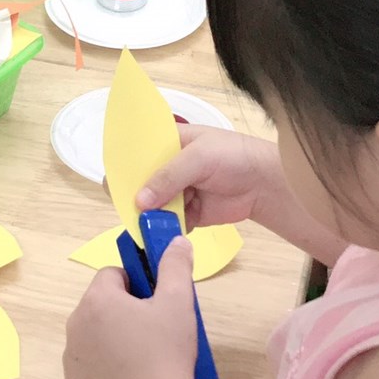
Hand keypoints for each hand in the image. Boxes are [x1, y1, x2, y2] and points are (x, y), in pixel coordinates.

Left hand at [64, 237, 198, 378]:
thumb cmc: (167, 350)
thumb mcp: (179, 301)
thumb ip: (175, 265)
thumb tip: (176, 241)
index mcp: (97, 300)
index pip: (112, 275)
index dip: (136, 285)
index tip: (155, 303)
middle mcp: (75, 326)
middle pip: (99, 305)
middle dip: (123, 311)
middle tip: (153, 331)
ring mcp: (70, 360)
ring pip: (92, 336)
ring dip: (111, 338)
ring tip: (143, 358)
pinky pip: (88, 367)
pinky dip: (104, 369)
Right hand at [139, 125, 280, 228]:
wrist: (265, 184)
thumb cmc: (233, 157)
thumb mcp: (198, 158)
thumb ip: (168, 177)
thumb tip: (139, 201)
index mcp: (171, 143)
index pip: (140, 152)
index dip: (125, 165)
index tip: (113, 182)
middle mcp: (171, 167)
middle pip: (143, 182)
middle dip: (134, 195)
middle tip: (126, 209)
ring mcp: (180, 191)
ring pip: (154, 205)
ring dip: (148, 216)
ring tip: (142, 225)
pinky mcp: (189, 214)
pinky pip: (169, 223)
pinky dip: (163, 229)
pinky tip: (157, 235)